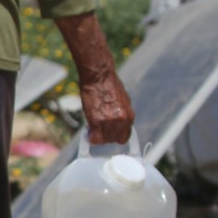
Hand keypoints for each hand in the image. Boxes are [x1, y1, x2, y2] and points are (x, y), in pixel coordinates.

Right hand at [53, 12, 135, 144]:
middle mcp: (121, 120)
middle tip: (99, 129)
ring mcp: (110, 122)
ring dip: (98, 136)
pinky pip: (94, 139)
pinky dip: (90, 137)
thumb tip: (116, 124)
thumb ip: (120, 114)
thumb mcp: (122, 101)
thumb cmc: (108, 85)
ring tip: (93, 126)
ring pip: (104, 140)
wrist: (98, 77)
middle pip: (114, 140)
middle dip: (106, 136)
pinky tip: (88, 130)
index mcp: (129, 115)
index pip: (125, 137)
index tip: (109, 133)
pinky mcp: (97, 121)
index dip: (115, 136)